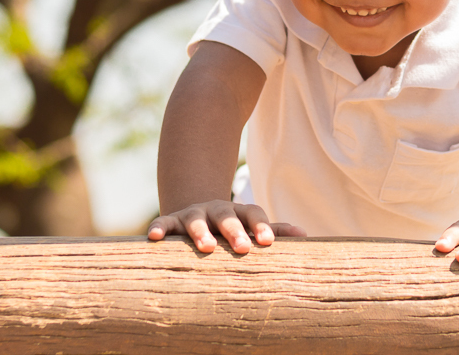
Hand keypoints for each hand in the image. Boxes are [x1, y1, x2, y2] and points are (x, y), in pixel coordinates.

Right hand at [148, 200, 305, 253]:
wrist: (196, 214)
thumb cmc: (230, 228)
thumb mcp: (250, 227)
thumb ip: (274, 230)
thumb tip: (306, 234)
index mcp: (239, 212)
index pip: (253, 214)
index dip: (262, 226)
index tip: (269, 242)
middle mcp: (216, 210)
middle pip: (227, 216)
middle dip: (235, 231)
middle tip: (243, 248)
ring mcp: (193, 214)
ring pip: (196, 220)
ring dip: (201, 232)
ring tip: (207, 246)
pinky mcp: (171, 221)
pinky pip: (163, 223)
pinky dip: (158, 228)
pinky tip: (153, 237)